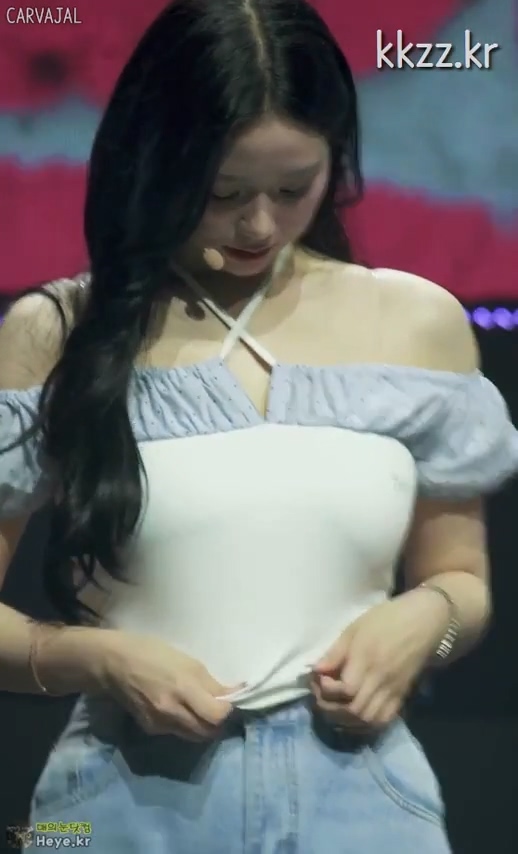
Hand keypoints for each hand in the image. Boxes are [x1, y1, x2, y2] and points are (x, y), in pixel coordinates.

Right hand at [100, 631, 240, 740]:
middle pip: (208, 731)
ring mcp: (160, 724)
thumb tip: (232, 695)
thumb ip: (210, 683)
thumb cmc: (152, 652)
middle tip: (222, 710)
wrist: (114, 664)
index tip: (233, 700)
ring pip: (194, 736)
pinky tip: (182, 711)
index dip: (229, 711)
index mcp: (183, 688)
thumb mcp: (187, 661)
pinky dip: (186, 726)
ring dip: (204, 727)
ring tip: (205, 712)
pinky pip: (177, 733)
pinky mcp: (151, 729)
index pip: (217, 715)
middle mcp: (173, 711)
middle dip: (220, 723)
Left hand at [311, 589, 450, 730]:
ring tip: (334, 708)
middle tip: (320, 698)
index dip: (326, 690)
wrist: (423, 622)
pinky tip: (355, 715)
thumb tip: (316, 670)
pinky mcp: (402, 696)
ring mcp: (393, 690)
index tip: (319, 679)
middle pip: (354, 710)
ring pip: (368, 720)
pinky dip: (366, 724)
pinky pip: (384, 720)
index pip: (345, 689)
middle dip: (331, 709)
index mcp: (367, 659)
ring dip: (346, 720)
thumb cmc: (386, 619)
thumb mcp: (355, 628)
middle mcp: (380, 680)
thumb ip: (336, 652)